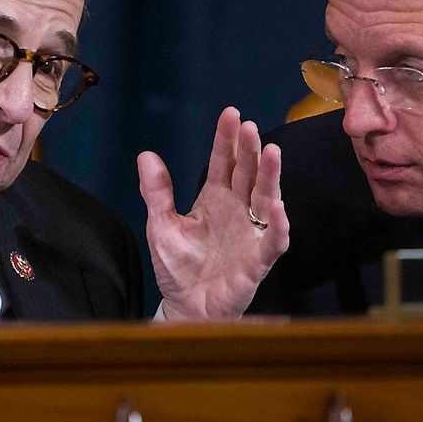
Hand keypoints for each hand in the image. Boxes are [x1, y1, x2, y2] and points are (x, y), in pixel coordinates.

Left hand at [137, 107, 288, 319]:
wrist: (185, 307)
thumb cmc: (178, 267)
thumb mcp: (161, 225)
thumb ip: (156, 192)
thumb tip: (146, 155)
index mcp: (214, 199)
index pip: (223, 163)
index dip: (226, 139)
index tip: (231, 113)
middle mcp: (237, 211)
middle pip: (247, 175)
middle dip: (249, 150)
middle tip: (250, 126)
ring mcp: (250, 234)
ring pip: (265, 199)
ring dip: (269, 176)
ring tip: (271, 151)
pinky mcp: (257, 261)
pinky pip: (272, 241)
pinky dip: (276, 225)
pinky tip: (276, 206)